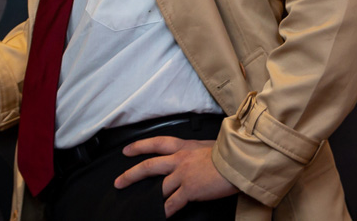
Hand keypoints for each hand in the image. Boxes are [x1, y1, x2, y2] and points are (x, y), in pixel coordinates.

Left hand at [114, 137, 238, 217]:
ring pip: (159, 187)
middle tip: (119, 182)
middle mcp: (179, 159)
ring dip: (150, 197)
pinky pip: (173, 203)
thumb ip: (195, 152)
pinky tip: (161, 214)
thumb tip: (194, 157)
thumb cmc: (228, 153)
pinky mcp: (190, 190)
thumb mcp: (206, 146)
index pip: (156, 143)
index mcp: (183, 146)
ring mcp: (183, 175)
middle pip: (149, 166)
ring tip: (141, 204)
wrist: (238, 161)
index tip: (126, 151)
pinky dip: (166, 210)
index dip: (139, 147)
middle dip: (131, 175)